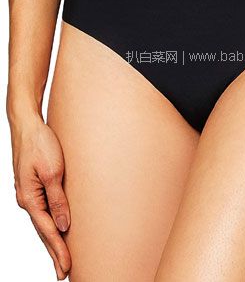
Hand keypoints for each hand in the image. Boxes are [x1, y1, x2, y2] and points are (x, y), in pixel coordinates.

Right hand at [10, 115, 70, 279]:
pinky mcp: (35, 185)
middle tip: (64, 272)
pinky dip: (51, 223)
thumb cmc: (41, 144)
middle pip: (44, 231)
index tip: (67, 268)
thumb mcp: (54, 171)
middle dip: (55, 252)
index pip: (48, 231)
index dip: (58, 250)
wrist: (28, 125)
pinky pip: (44, 209)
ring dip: (53, 240)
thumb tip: (64, 225)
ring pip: (43, 221)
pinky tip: (56, 228)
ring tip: (61, 257)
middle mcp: (27, 199)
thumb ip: (58, 199)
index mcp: (30, 198)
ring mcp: (30, 192)